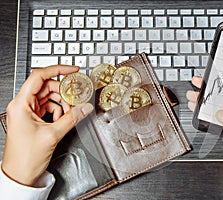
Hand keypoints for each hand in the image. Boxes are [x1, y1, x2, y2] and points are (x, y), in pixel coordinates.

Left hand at [2, 65, 93, 185]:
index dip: (58, 70)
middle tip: (77, 97)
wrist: (20, 174)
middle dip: (64, 92)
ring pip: (50, 98)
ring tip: (71, 112)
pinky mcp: (34, 119)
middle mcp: (23, 105)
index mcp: (21, 104)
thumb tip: (84, 107)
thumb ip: (71, 118)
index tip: (72, 70)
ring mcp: (28, 112)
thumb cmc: (25, 157)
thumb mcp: (52, 134)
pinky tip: (64, 119)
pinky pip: (50, 108)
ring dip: (63, 103)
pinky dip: (59, 111)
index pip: (39, 76)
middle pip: (47, 87)